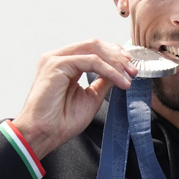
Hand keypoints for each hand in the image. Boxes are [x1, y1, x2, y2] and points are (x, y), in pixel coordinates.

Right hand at [12, 40, 135, 157]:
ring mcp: (56, 59)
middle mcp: (59, 58)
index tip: (130, 67)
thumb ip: (103, 81)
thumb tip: (120, 71)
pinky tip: (119, 81)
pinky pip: (90, 61)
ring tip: (129, 75)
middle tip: (133, 69)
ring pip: (93, 48)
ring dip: (116, 61)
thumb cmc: (61, 121)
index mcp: (66, 64)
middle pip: (95, 44)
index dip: (114, 54)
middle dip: (118, 55)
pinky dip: (109, 70)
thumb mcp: (91, 97)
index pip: (93, 49)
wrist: (44, 134)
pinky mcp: (57, 64)